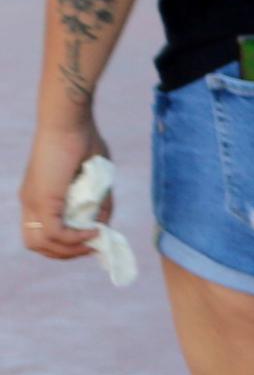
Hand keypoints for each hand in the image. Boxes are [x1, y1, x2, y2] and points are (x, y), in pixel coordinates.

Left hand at [21, 110, 107, 260]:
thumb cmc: (84, 139)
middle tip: (91, 247)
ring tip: (93, 241)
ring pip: (41, 244)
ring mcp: (33, 202)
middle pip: (36, 245)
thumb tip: (102, 226)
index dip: (63, 243)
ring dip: (70, 250)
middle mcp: (29, 202)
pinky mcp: (43, 201)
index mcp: (38, 195)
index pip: (40, 232)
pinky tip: (94, 231)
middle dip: (65, 253)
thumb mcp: (95, 178)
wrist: (69, 121)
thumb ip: (98, 203)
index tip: (89, 239)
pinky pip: (56, 233)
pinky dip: (76, 238)